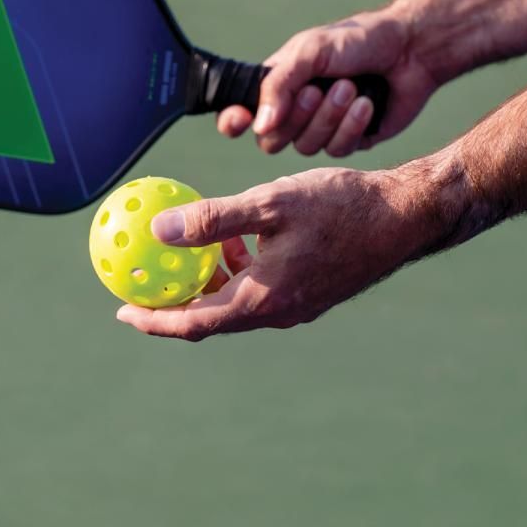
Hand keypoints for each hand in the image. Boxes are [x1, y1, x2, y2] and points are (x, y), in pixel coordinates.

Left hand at [116, 168, 436, 340]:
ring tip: (185, 253)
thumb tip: (159, 228)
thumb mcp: (271, 203)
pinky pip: (259, 290)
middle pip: (210, 317)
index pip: (193, 323)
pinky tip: (233, 239)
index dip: (153, 320)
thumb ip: (214, 219)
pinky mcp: (310, 291)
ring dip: (207, 283)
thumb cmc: (341, 205)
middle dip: (173, 303)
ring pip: (236, 302)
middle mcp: (277, 311)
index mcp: (263, 299)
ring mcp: (296, 304)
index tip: (122, 312)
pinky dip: (236, 271)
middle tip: (145, 283)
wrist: (404, 216)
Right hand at [217, 9, 437, 155]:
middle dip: (296, 116)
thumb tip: (258, 125)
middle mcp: (293, 111)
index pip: (239, 113)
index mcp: (276, 86)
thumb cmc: (356, 41)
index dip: (233, 122)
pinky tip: (366, 103)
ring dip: (328, 117)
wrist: (410, 50)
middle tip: (317, 90)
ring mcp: (320, 129)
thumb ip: (278, 85)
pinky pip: (337, 150)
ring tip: (350, 87)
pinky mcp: (349, 141)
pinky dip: (351, 126)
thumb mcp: (310, 51)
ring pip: (305, 147)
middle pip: (271, 140)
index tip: (240, 121)